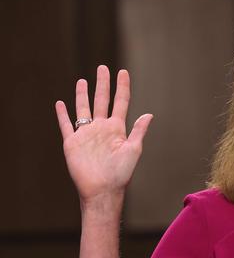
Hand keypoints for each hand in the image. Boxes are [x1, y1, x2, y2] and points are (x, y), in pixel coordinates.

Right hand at [55, 65, 152, 204]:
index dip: (122, 87)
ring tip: (83, 81)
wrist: (102, 190)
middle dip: (103, 84)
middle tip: (103, 67)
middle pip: (102, 100)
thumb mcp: (133, 150)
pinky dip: (62, 114)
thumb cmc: (121, 173)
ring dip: (82, 95)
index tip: (123, 72)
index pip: (121, 102)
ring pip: (83, 109)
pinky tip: (60, 103)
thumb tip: (149, 114)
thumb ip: (138, 131)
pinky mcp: (72, 143)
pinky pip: (66, 125)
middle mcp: (102, 128)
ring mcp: (86, 134)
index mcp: (117, 128)